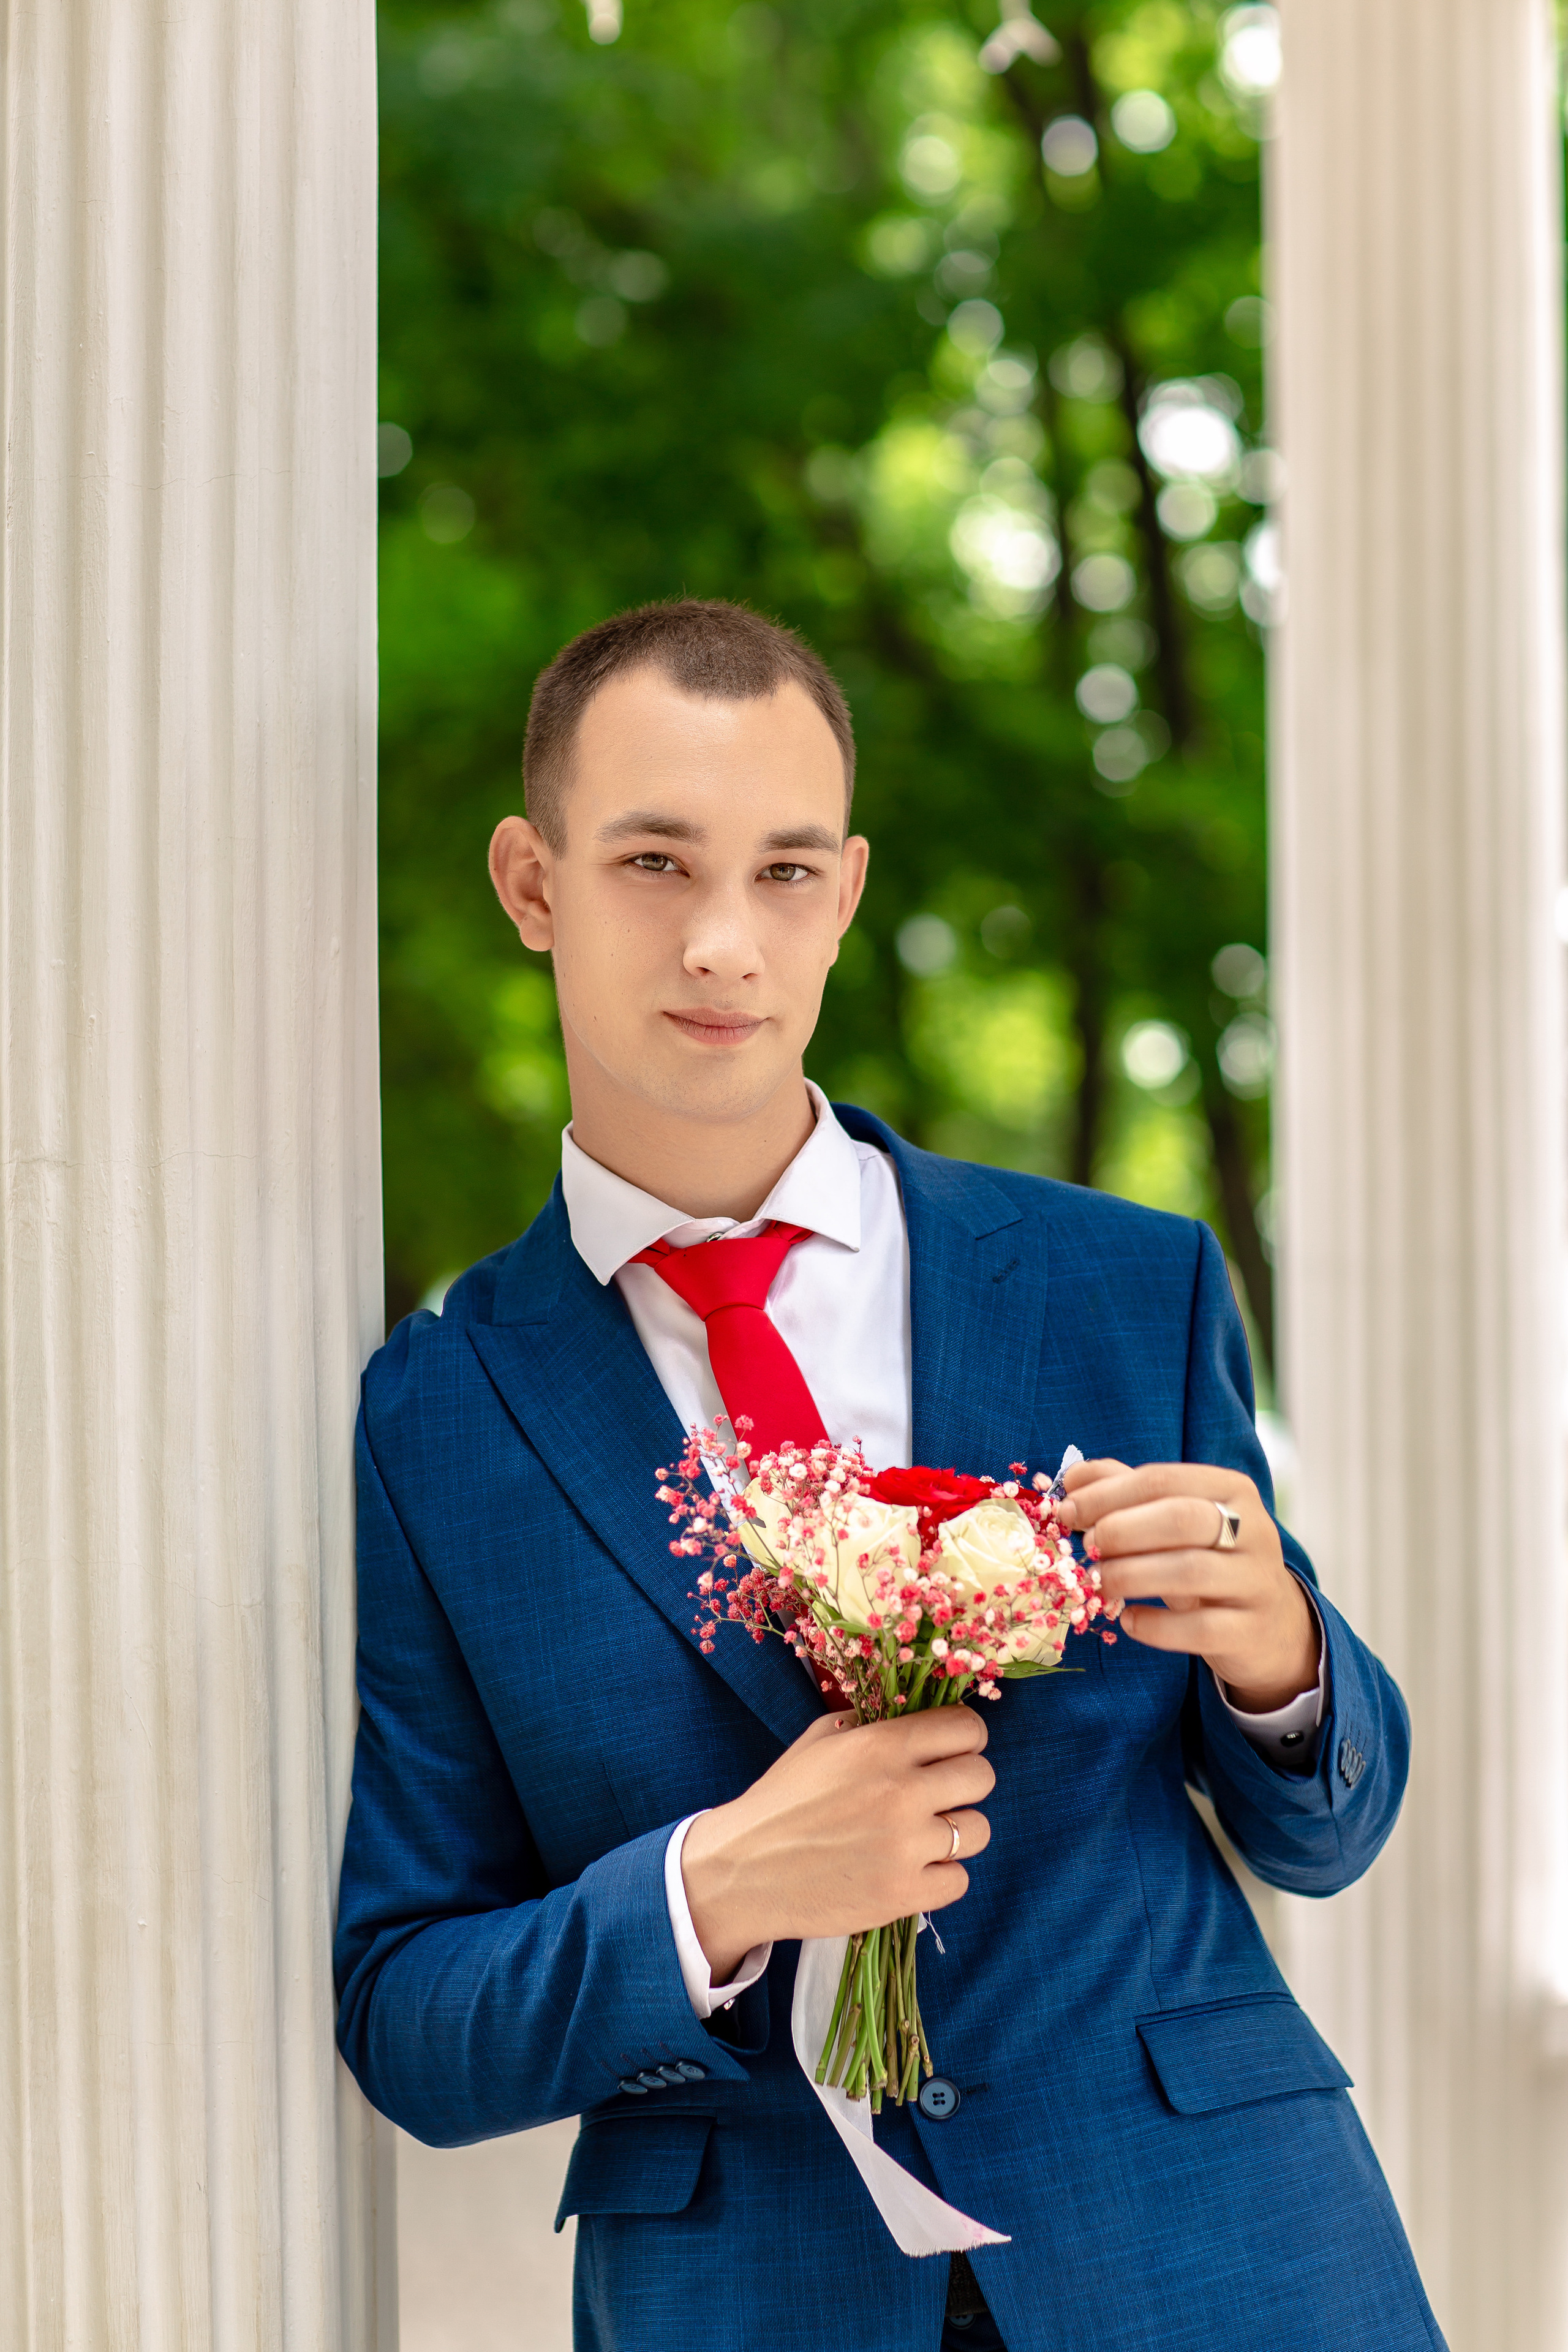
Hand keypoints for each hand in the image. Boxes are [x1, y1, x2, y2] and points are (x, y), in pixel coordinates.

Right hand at [680, 1707, 993, 1982]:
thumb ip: (871, 1723)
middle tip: (938, 1794)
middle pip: (983, 1776)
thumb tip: (917, 1718)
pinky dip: (941, 1877)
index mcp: (880, 1745)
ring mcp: (905, 1847)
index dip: (965, 1738)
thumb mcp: (819, 1741)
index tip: (951, 1751)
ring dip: (957, 1832)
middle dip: (965, 1783)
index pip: (967, 1727)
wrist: (743, 1870)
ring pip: (979, 1830)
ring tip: (923, 1835)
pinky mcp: (903, 1895)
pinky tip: (911, 1869)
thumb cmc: (781, 1801)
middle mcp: (900, 1791)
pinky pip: (959, 1880)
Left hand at [1057, 1458, 1318, 1713]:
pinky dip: (1155, 1625)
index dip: (1106, 1494)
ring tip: (1100, 1584)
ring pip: (1189, 1571)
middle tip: (1087, 1547)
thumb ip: (1127, 1492)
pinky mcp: (1251, 1630)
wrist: (1270, 1625)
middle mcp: (1253, 1529)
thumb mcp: (1176, 1520)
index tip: (1067, 1510)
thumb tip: (1073, 1479)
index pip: (1162, 1480)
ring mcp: (1256, 1581)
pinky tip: (1128, 1621)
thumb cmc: (1210, 1560)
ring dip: (1130, 1576)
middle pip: (1180, 1518)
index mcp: (1231, 1489)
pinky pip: (1198, 1628)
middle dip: (1121, 1530)